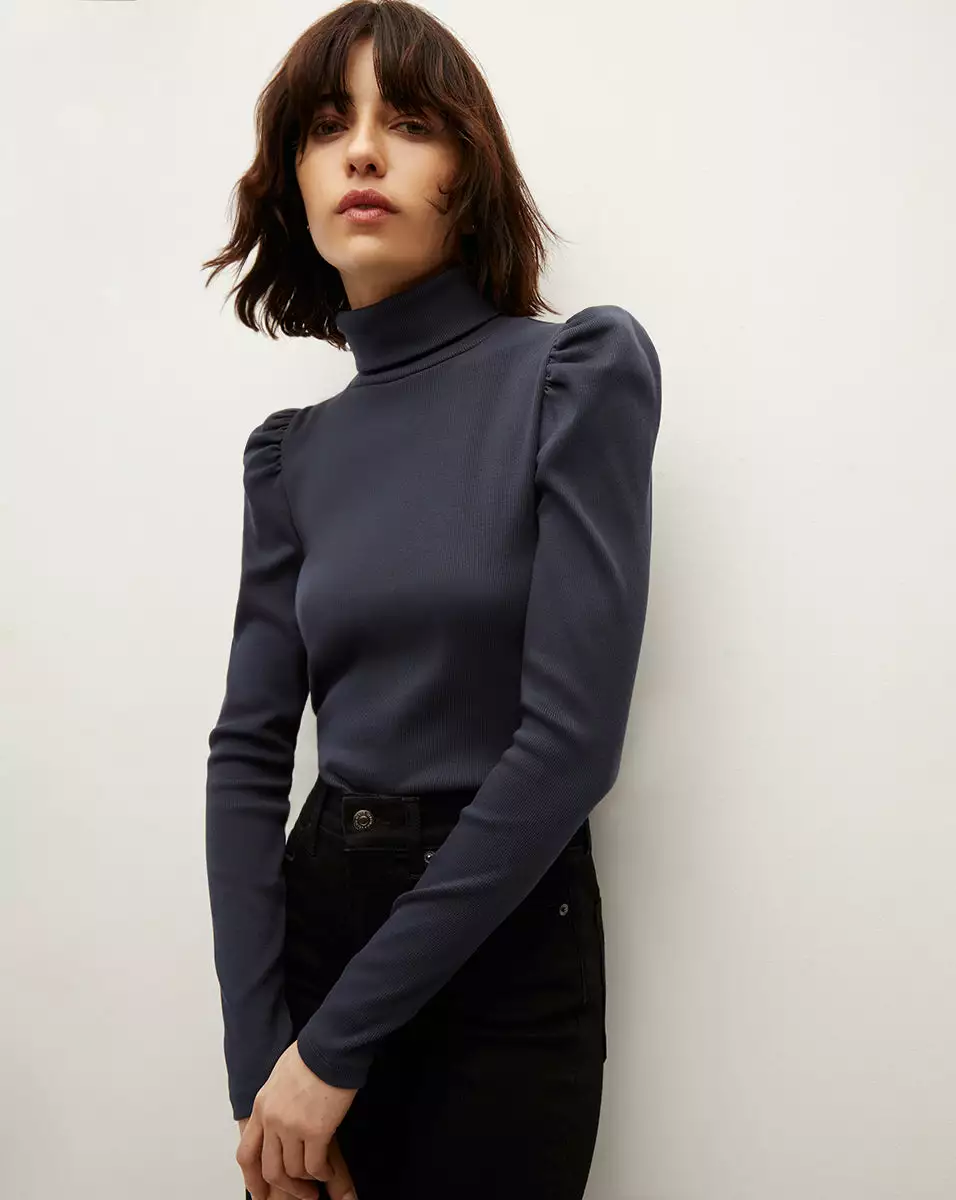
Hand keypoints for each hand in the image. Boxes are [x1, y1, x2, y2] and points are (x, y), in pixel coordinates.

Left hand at [236, 1042, 359, 1199]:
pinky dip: (322, 1173)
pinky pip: (314, 1166)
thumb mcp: (280, 1076)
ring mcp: (292, 1126)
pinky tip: (328, 1170)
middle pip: (270, 1169)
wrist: (330, 1045)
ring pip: (293, 1171)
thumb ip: (276, 1100)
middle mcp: (272, 1120)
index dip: (253, 1179)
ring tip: (319, 1178)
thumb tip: (282, 1114)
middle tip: (301, 1193)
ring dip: (307, 1180)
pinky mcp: (316, 1130)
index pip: (246, 1153)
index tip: (262, 1192)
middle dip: (286, 1186)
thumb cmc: (311, 1053)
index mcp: (261, 1106)